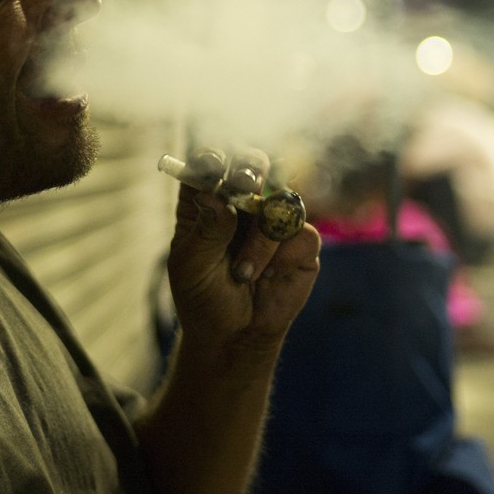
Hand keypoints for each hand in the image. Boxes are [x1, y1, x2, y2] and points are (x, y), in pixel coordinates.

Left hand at [165, 148, 320, 360]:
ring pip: (278, 201)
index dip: (213, 158)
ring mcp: (272, 219)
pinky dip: (278, 257)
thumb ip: (206, 230)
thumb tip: (213, 196)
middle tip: (245, 183)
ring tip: (242, 272)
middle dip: (250, 169)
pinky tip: (265, 277)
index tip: (215, 165)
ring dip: (259, 239)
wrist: (234, 335)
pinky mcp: (299, 242)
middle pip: (250, 162)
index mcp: (205, 200)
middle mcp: (240, 202)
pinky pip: (300, 233)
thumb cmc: (204, 297)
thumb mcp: (193, 266)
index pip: (209, 163)